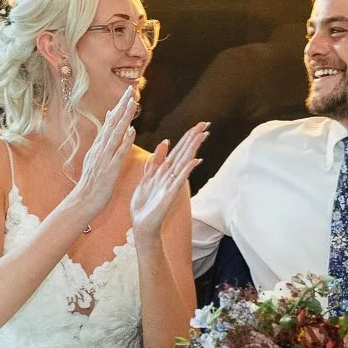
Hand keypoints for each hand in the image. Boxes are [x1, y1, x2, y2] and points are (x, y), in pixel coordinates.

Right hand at [65, 88, 137, 227]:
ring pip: (116, 134)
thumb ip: (101, 145)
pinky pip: (118, 153)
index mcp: (98, 147)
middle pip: (112, 124)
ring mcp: (104, 158)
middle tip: (130, 91)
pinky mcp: (109, 169)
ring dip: (124, 118)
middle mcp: (100, 149)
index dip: (119, 108)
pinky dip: (125, 141)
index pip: (110, 123)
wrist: (83, 201)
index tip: (127, 94)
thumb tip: (106, 133)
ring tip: (132, 104)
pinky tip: (132, 131)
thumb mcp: (95, 160)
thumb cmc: (92, 183)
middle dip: (122, 107)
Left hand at [129, 123, 207, 243]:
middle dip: (194, 138)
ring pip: (184, 162)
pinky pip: (179, 180)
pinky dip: (186, 170)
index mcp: (165, 170)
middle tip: (206, 124)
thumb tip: (165, 142)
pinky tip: (194, 160)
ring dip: (192, 149)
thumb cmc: (144, 203)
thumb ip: (156, 161)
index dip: (188, 136)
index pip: (179, 149)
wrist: (141, 224)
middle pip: (184, 153)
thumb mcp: (147, 177)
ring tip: (202, 135)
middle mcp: (171, 175)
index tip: (199, 124)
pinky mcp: (169, 194)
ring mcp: (172, 184)